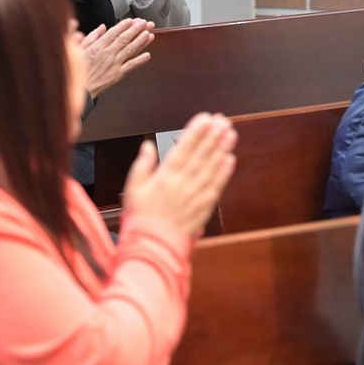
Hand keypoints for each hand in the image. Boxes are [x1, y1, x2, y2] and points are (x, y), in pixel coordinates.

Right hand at [80, 17, 155, 96]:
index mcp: (98, 47)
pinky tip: (147, 55)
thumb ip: (91, 37)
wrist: (82, 88)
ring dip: (140, 41)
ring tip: (148, 34)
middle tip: (144, 23)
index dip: (124, 25)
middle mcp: (107, 54)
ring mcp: (114, 64)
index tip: (132, 20)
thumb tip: (102, 27)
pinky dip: (140, 60)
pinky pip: (131, 65)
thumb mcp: (80, 49)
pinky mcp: (118, 74)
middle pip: (124, 39)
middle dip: (136, 29)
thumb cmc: (80, 70)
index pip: (113, 33)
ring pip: (130, 50)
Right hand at [122, 112, 237, 236]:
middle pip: (201, 154)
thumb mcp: (132, 188)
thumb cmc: (141, 217)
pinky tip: (230, 159)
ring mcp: (195, 195)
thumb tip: (148, 146)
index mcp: (165, 176)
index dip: (195, 131)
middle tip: (223, 120)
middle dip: (213, 135)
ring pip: (211, 167)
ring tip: (230, 133)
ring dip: (222, 149)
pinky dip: (224, 173)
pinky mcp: (204, 208)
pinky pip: (216, 187)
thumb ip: (143, 165)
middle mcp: (183, 183)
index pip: (183, 148)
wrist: (152, 246)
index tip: (205, 118)